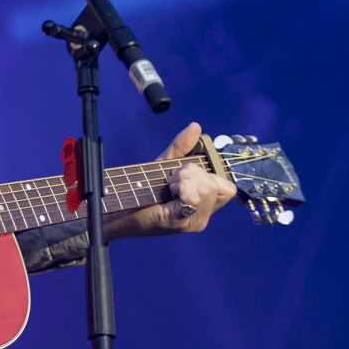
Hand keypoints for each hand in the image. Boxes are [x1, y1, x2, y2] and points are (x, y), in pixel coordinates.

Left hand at [104, 122, 235, 239]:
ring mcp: (194, 221)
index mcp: (205, 204)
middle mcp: (204, 216)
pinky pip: (193, 197)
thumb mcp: (166, 164)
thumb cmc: (143, 189)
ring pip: (205, 189)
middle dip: (191, 173)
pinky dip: (181, 187)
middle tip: (171, 180)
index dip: (209, 173)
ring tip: (168, 186)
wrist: (120, 207)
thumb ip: (183, 147)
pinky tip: (169, 191)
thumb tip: (196, 127)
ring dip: (183, 179)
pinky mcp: (181, 221)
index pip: (228, 188)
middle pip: (215, 185)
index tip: (185, 173)